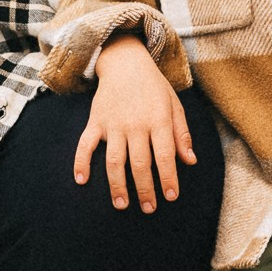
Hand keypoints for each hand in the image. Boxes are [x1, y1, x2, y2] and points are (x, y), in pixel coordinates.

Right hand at [75, 35, 197, 211]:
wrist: (125, 62)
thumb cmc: (153, 87)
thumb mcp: (174, 105)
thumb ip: (181, 134)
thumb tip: (190, 161)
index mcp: (157, 120)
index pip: (165, 156)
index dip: (169, 178)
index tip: (171, 197)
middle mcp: (135, 124)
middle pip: (140, 164)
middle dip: (145, 189)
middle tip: (148, 208)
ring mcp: (113, 124)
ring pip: (114, 160)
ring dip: (117, 185)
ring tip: (121, 204)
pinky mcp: (96, 121)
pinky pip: (85, 144)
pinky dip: (81, 162)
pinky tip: (81, 180)